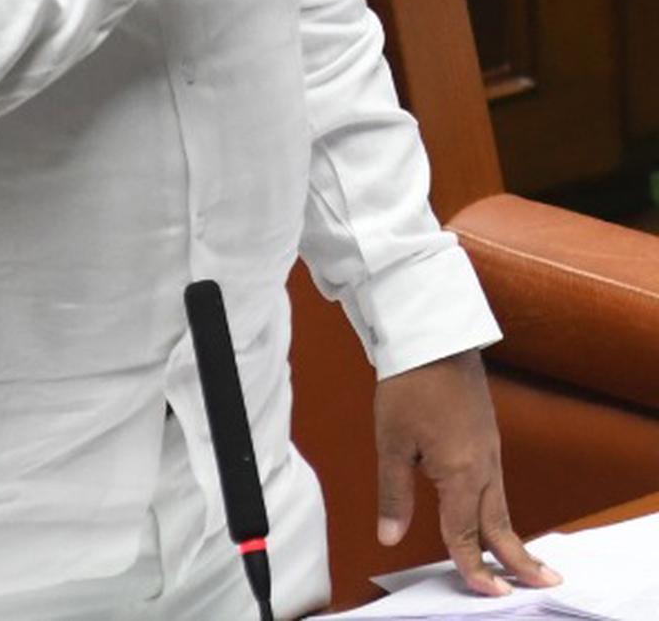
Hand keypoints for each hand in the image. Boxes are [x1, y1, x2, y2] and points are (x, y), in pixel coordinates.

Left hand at [374, 350, 562, 597]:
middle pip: (499, 524)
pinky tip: (495, 513)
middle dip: (518, 560)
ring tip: (524, 561)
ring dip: (511, 535)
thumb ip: (393, 493)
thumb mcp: (392, 442)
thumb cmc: (410, 384)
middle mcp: (484, 465)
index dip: (473, 568)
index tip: (489, 594)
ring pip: (501, 503)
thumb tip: (389, 535)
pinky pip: (497, 482)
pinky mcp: (488, 434)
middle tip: (541, 585)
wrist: (433, 335)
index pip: (465, 534)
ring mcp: (490, 448)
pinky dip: (500, 507)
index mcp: (461, 472)